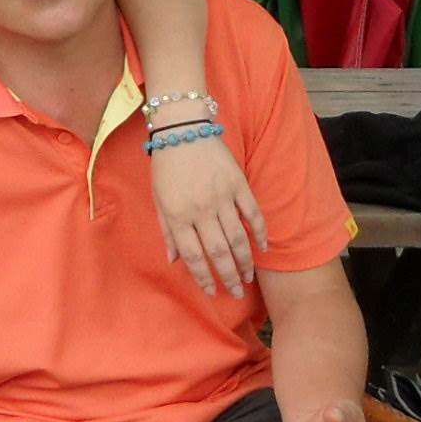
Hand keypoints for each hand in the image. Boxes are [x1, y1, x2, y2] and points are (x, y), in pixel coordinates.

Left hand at [148, 131, 266, 295]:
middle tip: (236, 292)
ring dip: (245, 261)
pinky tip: (262, 247)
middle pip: (218, 252)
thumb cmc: (166, 166)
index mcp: (178, 215)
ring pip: (237, 237)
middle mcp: (201, 210)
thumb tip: (173, 260)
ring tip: (248, 277)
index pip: (193, 255)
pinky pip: (252, 213)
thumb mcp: (158, 199)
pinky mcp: (238, 184)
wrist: (182, 129)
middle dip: (228, 276)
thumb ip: (167, 231)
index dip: (203, 277)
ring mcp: (222, 197)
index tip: (211, 291)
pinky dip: (259, 231)